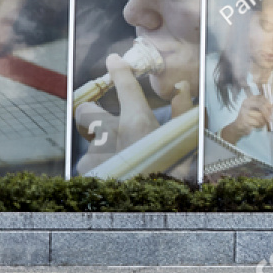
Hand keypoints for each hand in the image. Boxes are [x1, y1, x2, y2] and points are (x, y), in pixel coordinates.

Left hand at [76, 54, 191, 172]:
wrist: (150, 212)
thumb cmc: (172, 176)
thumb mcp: (186, 145)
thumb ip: (182, 115)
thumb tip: (182, 89)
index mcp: (136, 124)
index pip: (126, 87)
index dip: (119, 70)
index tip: (114, 60)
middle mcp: (109, 134)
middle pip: (85, 112)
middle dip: (92, 115)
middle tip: (106, 123)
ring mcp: (94, 155)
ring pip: (89, 142)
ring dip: (101, 148)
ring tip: (119, 161)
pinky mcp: (87, 174)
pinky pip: (90, 165)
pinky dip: (101, 167)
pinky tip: (115, 175)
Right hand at [221, 94, 272, 142]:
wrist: (238, 128)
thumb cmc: (251, 118)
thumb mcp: (261, 112)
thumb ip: (270, 108)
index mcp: (250, 99)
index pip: (263, 99)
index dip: (270, 105)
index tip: (271, 111)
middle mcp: (246, 103)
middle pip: (262, 106)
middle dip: (268, 114)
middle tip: (270, 119)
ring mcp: (244, 111)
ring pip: (260, 115)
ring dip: (263, 121)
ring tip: (262, 124)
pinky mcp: (243, 120)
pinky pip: (256, 122)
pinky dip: (259, 125)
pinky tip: (257, 126)